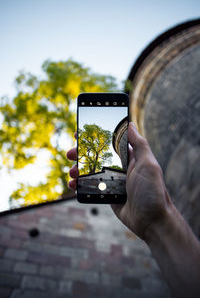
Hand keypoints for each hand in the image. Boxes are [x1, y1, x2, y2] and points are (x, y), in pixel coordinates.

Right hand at [66, 123, 171, 240]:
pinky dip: (80, 185)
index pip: (110, 143)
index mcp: (130, 158)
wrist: (151, 221)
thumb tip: (131, 124)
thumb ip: (139, 144)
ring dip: (79, 170)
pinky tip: (73, 185)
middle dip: (82, 153)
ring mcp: (113, 182)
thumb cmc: (152, 191)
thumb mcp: (148, 164)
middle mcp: (120, 168)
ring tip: (72, 172)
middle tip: (70, 153)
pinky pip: (91, 187)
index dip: (95, 137)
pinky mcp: (107, 195)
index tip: (79, 132)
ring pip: (91, 172)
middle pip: (97, 157)